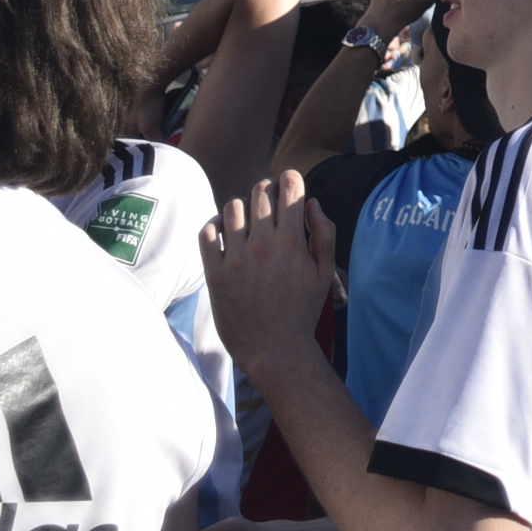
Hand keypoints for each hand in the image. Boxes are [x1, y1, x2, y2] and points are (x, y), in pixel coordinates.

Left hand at [204, 172, 335, 371]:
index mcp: (293, 241)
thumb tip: (312, 202)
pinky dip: (214, 226)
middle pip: (259, 192)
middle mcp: (263, 244)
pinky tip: (223, 234)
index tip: (288, 186)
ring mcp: (236, 258)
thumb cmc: (302, 312)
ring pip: (232, 207)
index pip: (289, 187)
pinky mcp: (215, 274)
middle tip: (267, 203)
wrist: (275, 350)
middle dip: (266, 190)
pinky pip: (207, 233)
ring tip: (245, 222)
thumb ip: (324, 233)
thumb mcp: (325, 273)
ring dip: (241, 208)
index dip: (290, 179)